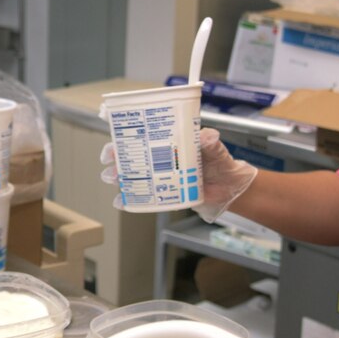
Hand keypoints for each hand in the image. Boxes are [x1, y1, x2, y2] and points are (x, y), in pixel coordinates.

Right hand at [99, 129, 257, 223]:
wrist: (229, 186)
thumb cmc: (220, 162)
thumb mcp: (215, 148)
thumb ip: (210, 142)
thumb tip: (208, 136)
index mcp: (169, 143)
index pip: (142, 138)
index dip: (124, 139)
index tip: (114, 143)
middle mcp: (161, 159)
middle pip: (132, 157)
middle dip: (116, 160)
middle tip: (109, 164)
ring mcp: (161, 178)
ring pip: (134, 177)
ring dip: (119, 178)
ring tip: (112, 179)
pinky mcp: (165, 194)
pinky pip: (144, 197)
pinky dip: (130, 200)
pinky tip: (120, 202)